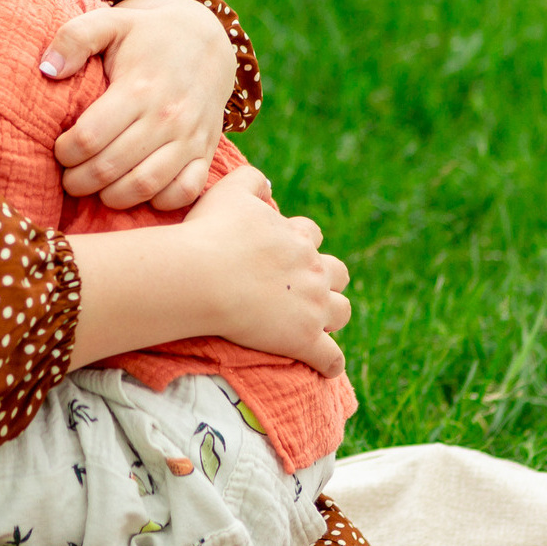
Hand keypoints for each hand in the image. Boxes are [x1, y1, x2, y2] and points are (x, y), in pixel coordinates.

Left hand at [46, 0, 236, 210]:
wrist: (205, 41)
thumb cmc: (146, 36)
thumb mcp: (110, 23)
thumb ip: (74, 38)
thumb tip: (46, 70)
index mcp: (138, 88)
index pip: (89, 137)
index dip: (64, 152)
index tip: (59, 149)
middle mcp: (167, 116)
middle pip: (110, 168)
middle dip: (78, 181)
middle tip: (68, 178)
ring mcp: (190, 137)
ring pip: (144, 186)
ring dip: (111, 197)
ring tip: (96, 188)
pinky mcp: (206, 151)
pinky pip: (184, 192)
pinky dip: (158, 202)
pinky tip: (136, 190)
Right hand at [181, 168, 350, 377]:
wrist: (204, 276)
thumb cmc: (211, 233)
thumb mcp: (230, 191)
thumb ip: (251, 179)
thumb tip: (267, 183)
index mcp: (297, 237)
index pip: (311, 234)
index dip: (300, 241)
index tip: (282, 251)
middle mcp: (313, 270)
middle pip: (338, 272)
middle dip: (326, 277)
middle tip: (301, 287)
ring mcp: (312, 307)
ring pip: (342, 311)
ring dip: (332, 315)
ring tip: (315, 322)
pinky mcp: (305, 340)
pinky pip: (331, 358)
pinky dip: (331, 362)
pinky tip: (326, 366)